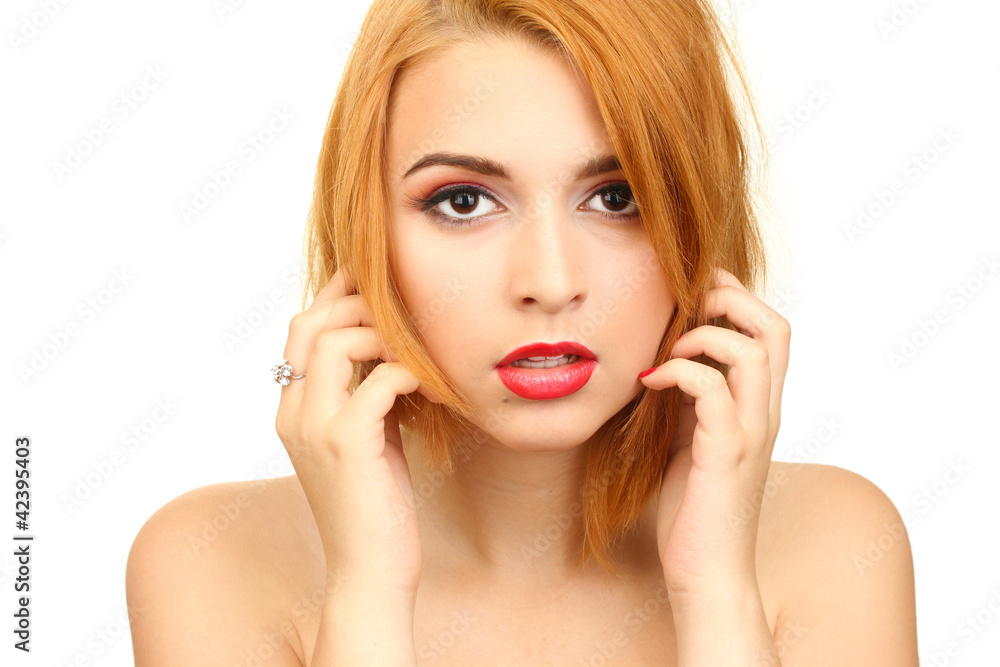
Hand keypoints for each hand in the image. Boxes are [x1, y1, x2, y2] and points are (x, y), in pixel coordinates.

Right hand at [273, 265, 425, 596]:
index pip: (301, 329)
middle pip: (309, 323)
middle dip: (357, 303)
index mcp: (293, 409)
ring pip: (333, 342)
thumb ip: (367, 393)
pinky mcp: (347, 444)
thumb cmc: (376, 503)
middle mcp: (293, 412)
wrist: (371, 570)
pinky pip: (377, 381)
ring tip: (417, 349)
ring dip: (382, 334)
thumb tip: (394, 350)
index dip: (337, 297)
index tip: (377, 283)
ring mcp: (315, 427)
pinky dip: (407, 372)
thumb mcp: (367, 436)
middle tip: (403, 306)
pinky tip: (429, 387)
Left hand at [639, 266, 790, 598]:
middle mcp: (765, 413)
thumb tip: (665, 360)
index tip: (690, 292)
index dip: (736, 297)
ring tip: (666, 349)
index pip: (770, 330)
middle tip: (683, 308)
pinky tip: (649, 383)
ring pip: (752, 352)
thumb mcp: (691, 438)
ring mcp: (750, 433)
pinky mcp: (725, 454)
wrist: (707, 572)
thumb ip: (692, 400)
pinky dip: (679, 373)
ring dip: (702, 336)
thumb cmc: (695, 507)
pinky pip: (712, 391)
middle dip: (729, 299)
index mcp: (759, 406)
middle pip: (775, 327)